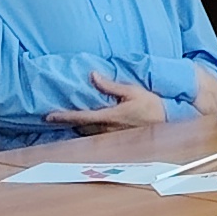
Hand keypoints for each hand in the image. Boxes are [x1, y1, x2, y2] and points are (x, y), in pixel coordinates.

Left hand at [41, 72, 171, 133]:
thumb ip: (110, 85)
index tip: (48, 116)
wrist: (167, 122)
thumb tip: (92, 75)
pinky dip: (87, 129)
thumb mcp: (132, 91)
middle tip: (54, 115)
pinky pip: (96, 135)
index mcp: (109, 116)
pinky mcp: (116, 140)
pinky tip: (85, 125)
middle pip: (80, 126)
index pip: (81, 117)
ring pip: (87, 132)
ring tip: (68, 118)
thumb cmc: (151, 105)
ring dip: (77, 126)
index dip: (63, 117)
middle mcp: (107, 129)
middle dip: (68, 121)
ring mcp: (111, 137)